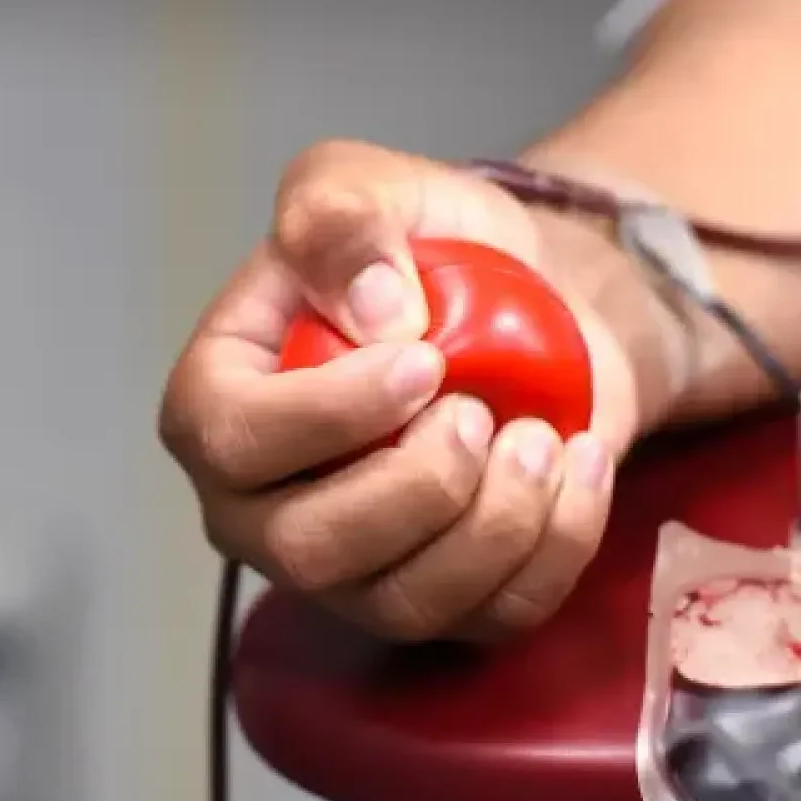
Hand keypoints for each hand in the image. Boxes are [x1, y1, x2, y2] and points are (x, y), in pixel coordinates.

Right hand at [159, 140, 643, 641]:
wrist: (530, 302)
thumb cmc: (433, 249)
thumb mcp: (370, 184)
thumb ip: (338, 215)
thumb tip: (374, 316)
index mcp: (221, 402)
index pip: (231, 441)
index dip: (327, 414)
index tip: (423, 359)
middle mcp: (267, 503)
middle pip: (309, 551)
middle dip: (415, 486)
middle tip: (481, 413)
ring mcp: (356, 564)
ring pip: (403, 601)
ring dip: (494, 524)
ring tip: (541, 439)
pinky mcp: (442, 594)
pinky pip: (489, 616)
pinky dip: (553, 548)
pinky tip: (579, 468)